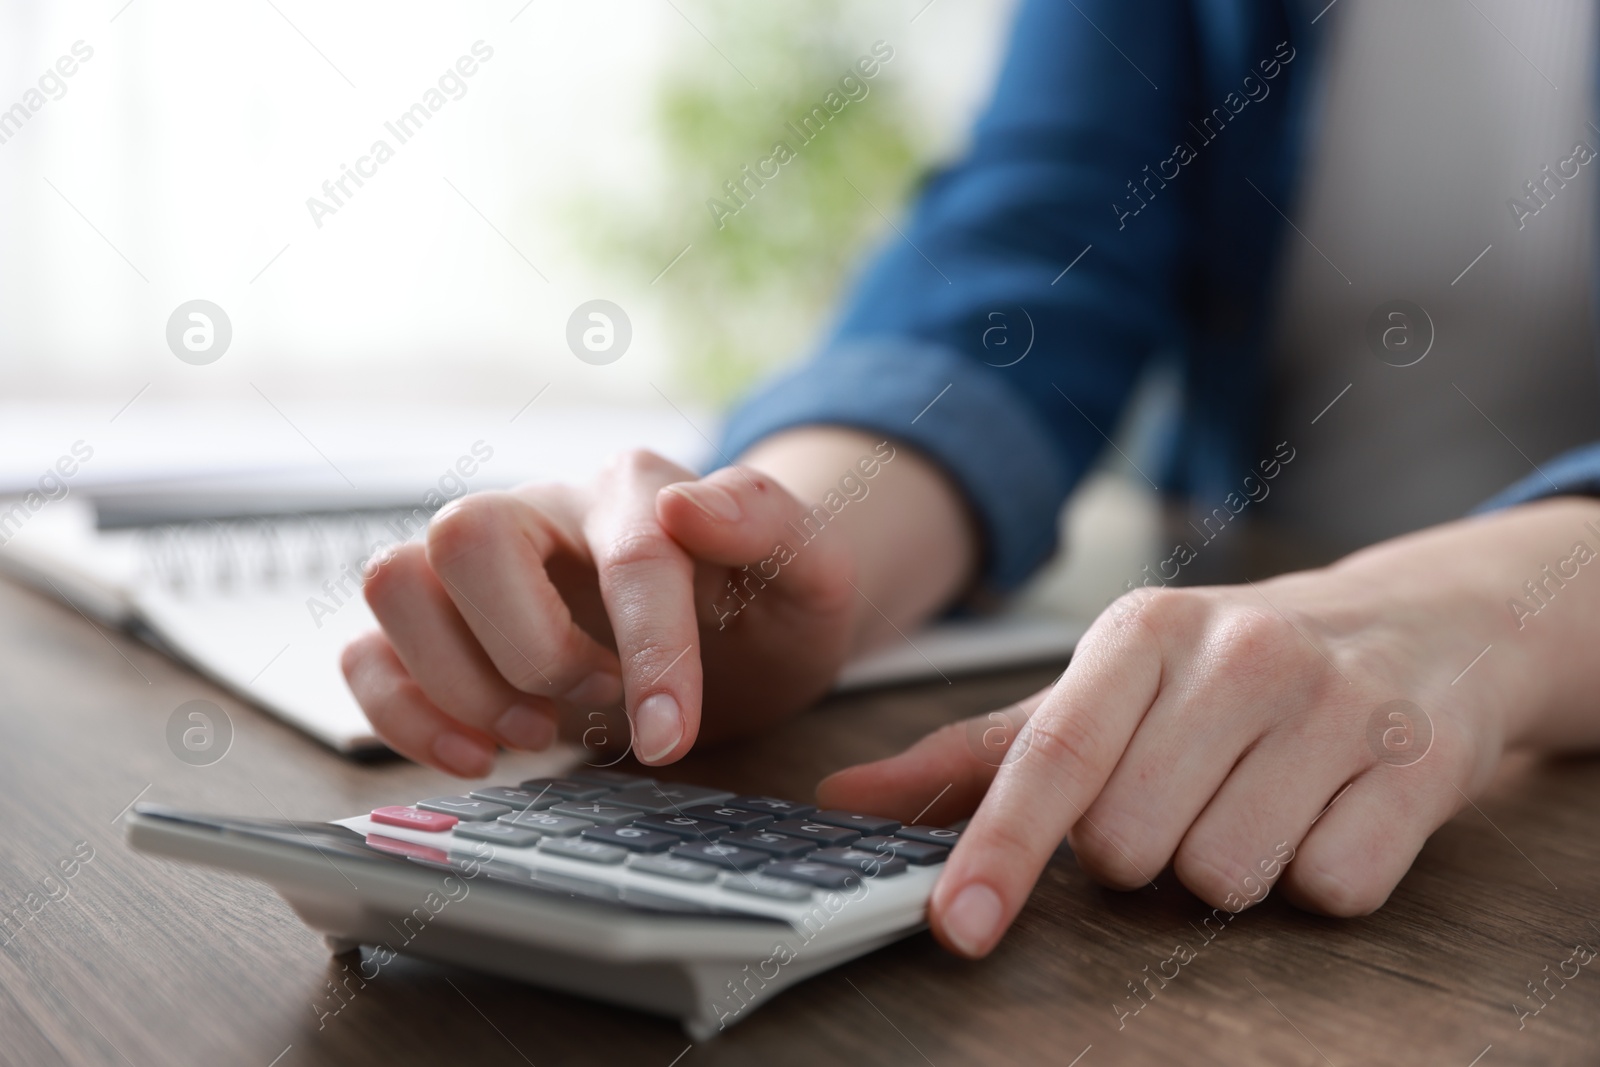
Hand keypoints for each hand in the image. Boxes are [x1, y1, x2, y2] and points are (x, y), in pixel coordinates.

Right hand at [341, 448, 859, 775]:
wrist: (735, 637)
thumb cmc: (763, 605)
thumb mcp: (809, 571)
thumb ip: (769, 522)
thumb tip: (690, 504)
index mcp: (634, 489)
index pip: (629, 552)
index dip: (650, 651)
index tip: (669, 740)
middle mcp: (538, 511)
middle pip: (465, 535)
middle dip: (533, 650)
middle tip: (597, 702)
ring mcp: (476, 568)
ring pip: (393, 582)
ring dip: (459, 680)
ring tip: (539, 729)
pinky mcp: (439, 628)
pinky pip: (364, 652)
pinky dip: (400, 714)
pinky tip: (477, 754)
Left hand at [819, 497, 1599, 955]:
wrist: (1422, 623)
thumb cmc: (1232, 665)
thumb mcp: (1106, 683)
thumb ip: (976, 753)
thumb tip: (843, 801)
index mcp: (1142, 632)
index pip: (1053, 757)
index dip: (999, 850)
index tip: (957, 925)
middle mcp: (1239, 653)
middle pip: (1133, 842)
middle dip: (1141, 849)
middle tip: (1184, 791)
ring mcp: (1336, 704)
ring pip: (1225, 876)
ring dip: (1225, 865)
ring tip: (1258, 796)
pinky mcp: (1418, 762)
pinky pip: (1332, 887)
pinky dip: (1317, 875)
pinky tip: (1326, 810)